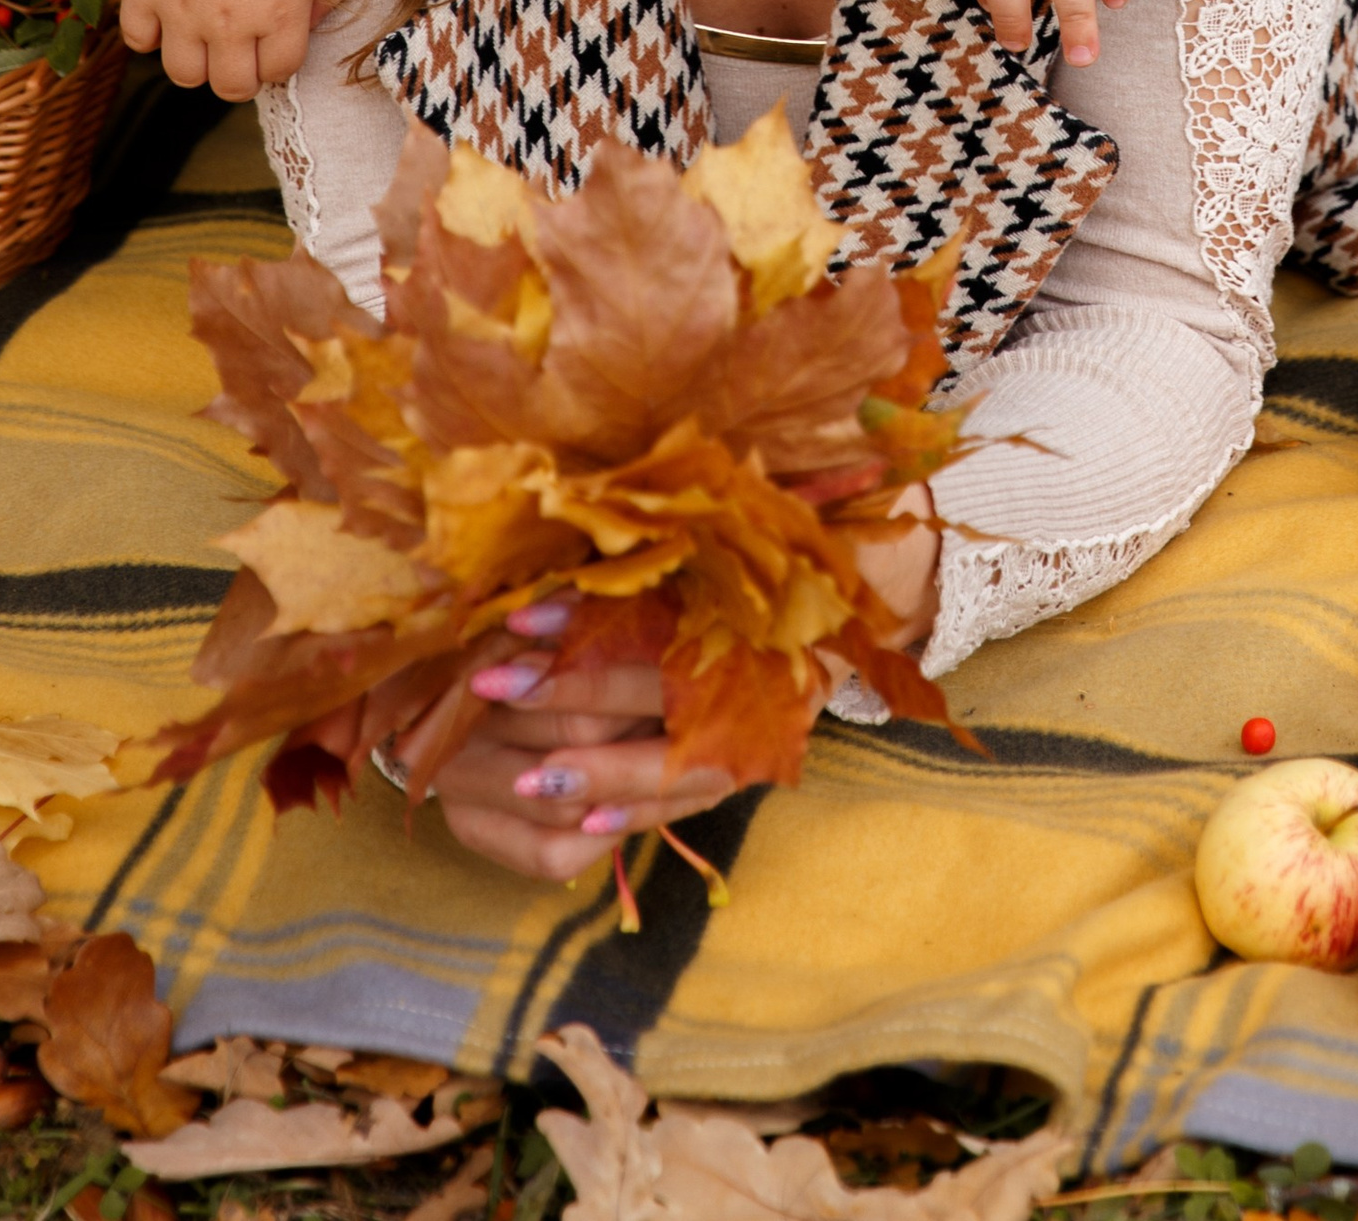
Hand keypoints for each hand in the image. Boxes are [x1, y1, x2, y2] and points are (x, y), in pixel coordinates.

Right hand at [114, 0, 343, 99]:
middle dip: (241, 71)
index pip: (279, 71)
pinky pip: (138, 40)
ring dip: (198, 59)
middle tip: (241, 44)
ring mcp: (180, 10)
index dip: (279, 57)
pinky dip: (151, 33)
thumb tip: (311, 23)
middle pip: (231, 87)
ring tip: (205, 31)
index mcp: (281, 12)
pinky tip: (169, 10)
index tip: (274, 39)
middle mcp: (230, 23)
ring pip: (184, 75)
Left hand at [427, 509, 939, 882]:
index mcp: (744, 605)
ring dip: (595, 774)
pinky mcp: (751, 760)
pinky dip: (637, 815)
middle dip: (566, 692)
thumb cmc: (779, 547)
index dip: (582, 621)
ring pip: (671, 766)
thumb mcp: (720, 533)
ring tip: (525, 782)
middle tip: (488, 687)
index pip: (649, 620)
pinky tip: (583, 830)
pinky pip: (691, 800)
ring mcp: (756, 725)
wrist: (869, 593)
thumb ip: (651, 546)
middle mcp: (753, 670)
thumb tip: (560, 527)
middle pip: (650, 692)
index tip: (515, 618)